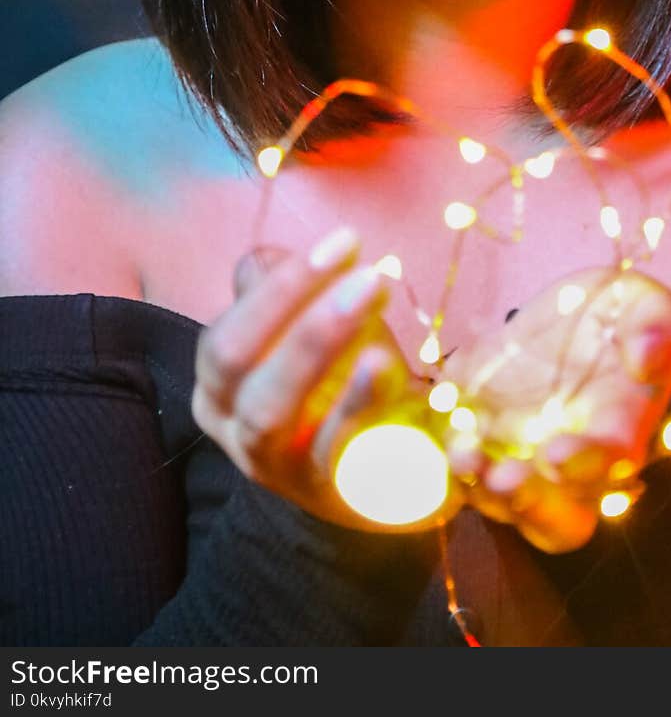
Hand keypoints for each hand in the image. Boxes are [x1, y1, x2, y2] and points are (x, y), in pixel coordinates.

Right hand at [191, 226, 421, 529]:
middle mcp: (235, 429)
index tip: (345, 241)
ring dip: (318, 344)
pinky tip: (385, 364)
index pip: (227, 331)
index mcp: (219, 388)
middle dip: (288, 302)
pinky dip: (360, 406)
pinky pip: (338, 453)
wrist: (373, 486)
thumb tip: (265, 260)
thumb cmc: (332, 391)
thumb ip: (279, 294)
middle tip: (363, 270)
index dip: (280, 284)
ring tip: (374, 294)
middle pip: (234, 365)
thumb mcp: (301, 336)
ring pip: (270, 412)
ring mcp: (281, 468)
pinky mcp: (333, 494)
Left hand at [443, 267, 670, 552]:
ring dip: (484, 492)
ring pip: (509, 508)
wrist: (567, 312)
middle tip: (505, 480)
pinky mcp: (478, 441)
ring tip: (464, 458)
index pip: (611, 462)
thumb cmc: (618, 313)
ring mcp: (522, 459)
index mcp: (620, 429)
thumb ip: (660, 329)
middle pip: (561, 518)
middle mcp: (573, 462)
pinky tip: (441, 440)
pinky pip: (461, 474)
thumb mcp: (646, 303)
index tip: (556, 455)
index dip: (587, 465)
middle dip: (532, 507)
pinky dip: (448, 466)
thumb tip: (648, 360)